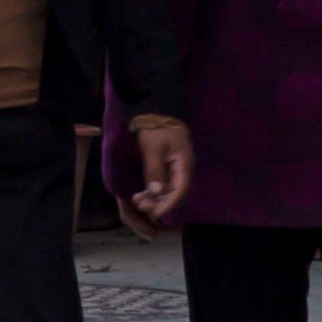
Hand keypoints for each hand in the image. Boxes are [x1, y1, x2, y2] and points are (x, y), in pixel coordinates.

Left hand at [125, 113, 194, 227]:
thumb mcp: (152, 147)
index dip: (167, 204)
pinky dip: (153, 189)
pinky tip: (142, 194)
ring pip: (168, 188)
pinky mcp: (167, 164)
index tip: (154, 213)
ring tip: (138, 201)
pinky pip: (163, 182)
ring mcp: (176, 166)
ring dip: (155, 197)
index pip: (179, 191)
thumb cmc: (155, 127)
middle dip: (159, 202)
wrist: (156, 109)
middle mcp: (183, 169)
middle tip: (140, 206)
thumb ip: (154, 169)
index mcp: (184, 165)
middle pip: (174, 192)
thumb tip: (156, 191)